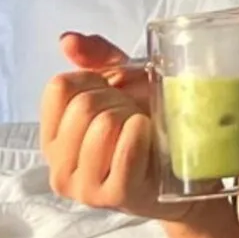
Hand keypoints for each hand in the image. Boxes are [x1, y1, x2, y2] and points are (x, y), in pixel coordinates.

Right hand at [39, 32, 227, 228]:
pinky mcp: (117, 197)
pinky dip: (143, 134)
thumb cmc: (147, 124)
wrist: (185, 169)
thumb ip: (95, 59)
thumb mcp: (121, 85)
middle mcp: (59, 166)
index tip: (112, 94)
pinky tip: (151, 136)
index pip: (59, 88)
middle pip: (83, 106)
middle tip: (133, 116)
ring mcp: (84, 187)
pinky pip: (126, 151)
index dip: (94, 80)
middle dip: (117, 100)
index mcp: (53, 137)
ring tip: (144, 131)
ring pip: (104, 125)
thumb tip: (68, 40)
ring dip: (133, 117)